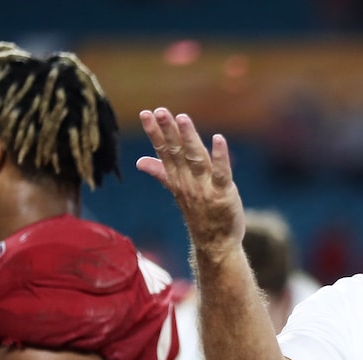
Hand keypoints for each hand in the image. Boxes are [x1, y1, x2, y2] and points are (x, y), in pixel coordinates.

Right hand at [136, 108, 244, 261]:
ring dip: (189, 139)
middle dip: (168, 131)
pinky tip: (218, 139)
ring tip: (182, 118)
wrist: (216, 244)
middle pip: (177, 153)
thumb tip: (139, 162)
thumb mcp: (178, 191)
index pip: (164, 152)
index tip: (146, 114)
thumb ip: (161, 173)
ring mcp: (205, 188)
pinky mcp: (223, 194)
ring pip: (196, 159)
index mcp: (177, 179)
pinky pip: (221, 173)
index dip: (155, 133)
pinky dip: (220, 157)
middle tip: (160, 111)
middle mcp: (188, 182)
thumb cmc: (200, 215)